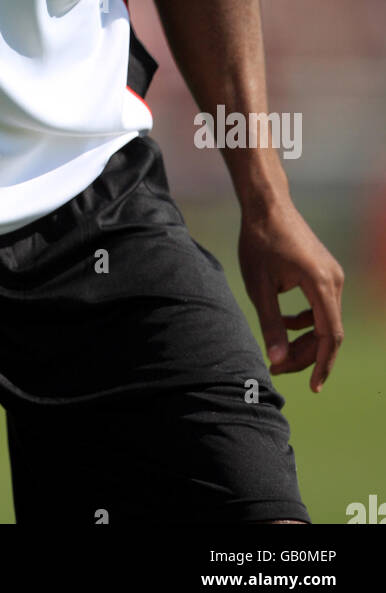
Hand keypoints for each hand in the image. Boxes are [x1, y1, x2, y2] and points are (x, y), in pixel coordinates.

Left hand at [237, 198, 343, 392]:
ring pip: (326, 321)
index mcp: (321, 283)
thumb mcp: (259, 286)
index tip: (313, 388)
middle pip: (329, 332)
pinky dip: (306, 322)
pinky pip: (322, 308)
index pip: (330, 335)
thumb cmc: (259, 241)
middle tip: (276, 368)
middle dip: (306, 355)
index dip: (322, 364)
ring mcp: (332, 275)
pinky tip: (283, 323)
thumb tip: (278, 360)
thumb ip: (271, 324)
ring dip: (305, 340)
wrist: (267, 205)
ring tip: (277, 354)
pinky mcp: (325, 273)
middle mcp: (334, 280)